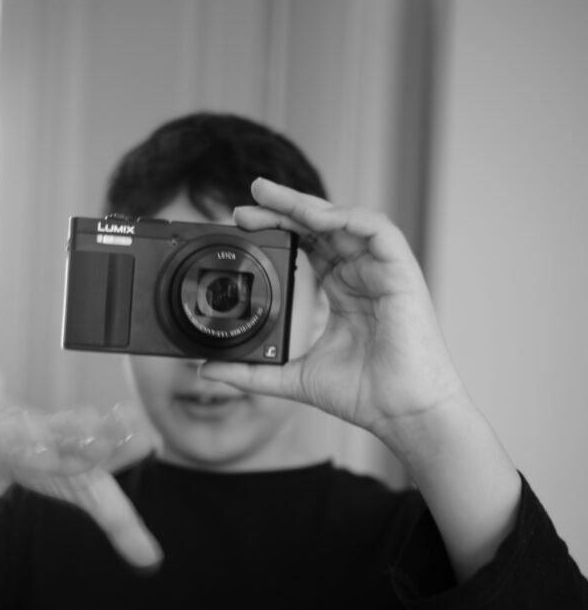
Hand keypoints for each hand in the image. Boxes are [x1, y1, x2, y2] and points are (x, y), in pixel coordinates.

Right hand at [0, 397, 162, 569]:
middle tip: (103, 447)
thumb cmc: (49, 466)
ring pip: (16, 438)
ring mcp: (4, 436)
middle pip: (67, 435)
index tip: (148, 442)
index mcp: (77, 449)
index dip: (126, 446)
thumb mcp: (85, 493)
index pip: (108, 445)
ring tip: (42, 457)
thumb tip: (154, 562)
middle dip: (85, 437)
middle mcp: (44, 434)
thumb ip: (120, 523)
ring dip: (30, 445)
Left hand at [200, 178, 467, 456]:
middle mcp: (362, 275)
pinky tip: (314, 216)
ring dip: (307, 204)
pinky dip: (344, 217)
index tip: (240, 227)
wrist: (400, 413)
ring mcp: (382, 271)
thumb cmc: (364, 395)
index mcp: (342, 293)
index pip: (308, 247)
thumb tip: (207, 369)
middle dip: (284, 208)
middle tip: (247, 198)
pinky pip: (376, 228)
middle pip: (321, 225)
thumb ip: (251, 372)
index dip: (277, 231)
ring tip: (269, 197)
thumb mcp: (293, 377)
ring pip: (344, 219)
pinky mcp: (402, 271)